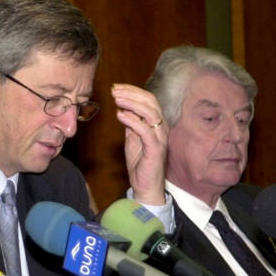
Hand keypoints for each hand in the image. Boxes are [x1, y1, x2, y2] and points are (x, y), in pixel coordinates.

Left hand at [112, 83, 166, 205]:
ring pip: (150, 113)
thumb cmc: (140, 163)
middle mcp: (162, 128)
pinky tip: (120, 115)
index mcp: (157, 124)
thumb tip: (123, 108)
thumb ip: (131, 123)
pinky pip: (145, 131)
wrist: (146, 187)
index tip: (116, 87)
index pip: (149, 100)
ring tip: (116, 99)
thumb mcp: (132, 139)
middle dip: (131, 93)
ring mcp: (160, 138)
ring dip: (132, 103)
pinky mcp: (155, 149)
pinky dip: (132, 120)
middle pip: (151, 102)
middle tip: (114, 90)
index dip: (133, 91)